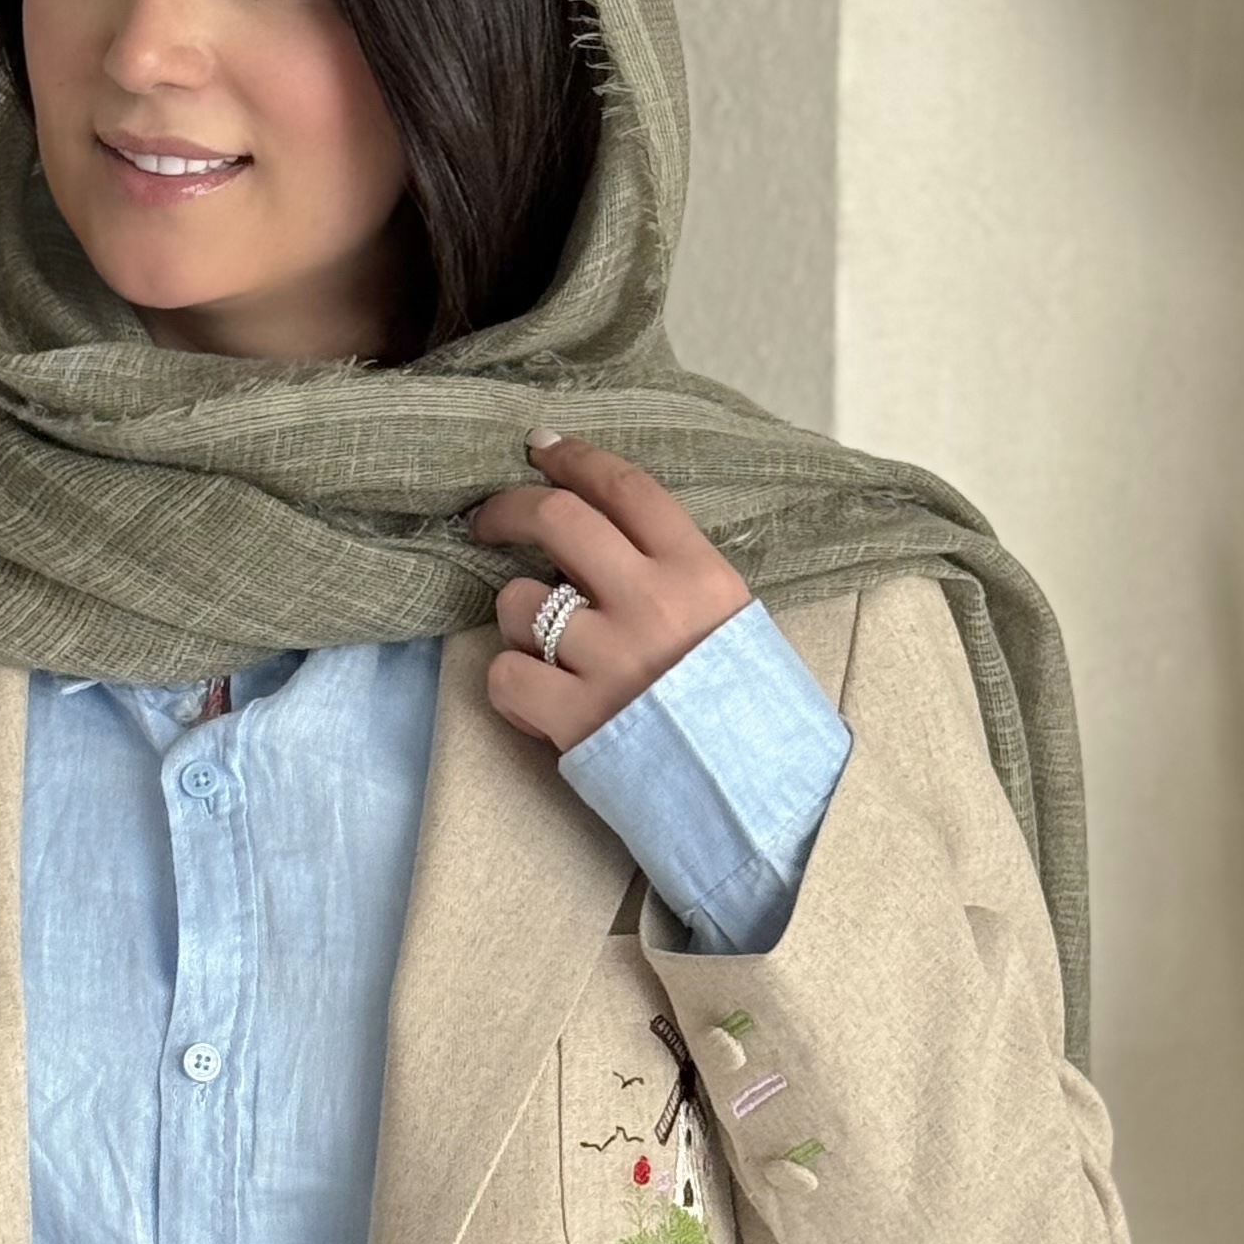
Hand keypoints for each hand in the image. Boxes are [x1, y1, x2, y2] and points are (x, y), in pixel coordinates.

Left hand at [469, 432, 749, 749]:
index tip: (541, 447)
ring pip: (517, 603)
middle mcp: (650, 604)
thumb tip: (604, 535)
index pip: (625, 487)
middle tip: (488, 520)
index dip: (574, 457)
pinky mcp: (576, 717)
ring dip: (516, 620)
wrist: (756, 795)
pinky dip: (511, 685)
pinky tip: (542, 701)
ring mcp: (609, 659)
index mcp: (697, 572)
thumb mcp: (730, 617)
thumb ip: (674, 572)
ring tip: (547, 651)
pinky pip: (504, 675)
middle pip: (558, 519)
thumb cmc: (743, 705)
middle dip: (509, 508)